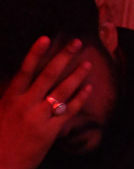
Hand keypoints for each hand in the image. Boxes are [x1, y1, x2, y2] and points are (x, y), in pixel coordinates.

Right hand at [0, 37, 92, 168]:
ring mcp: (39, 117)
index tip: (46, 38)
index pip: (24, 70)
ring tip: (87, 63)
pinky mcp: (50, 131)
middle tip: (77, 43)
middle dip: (63, 57)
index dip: (35, 53)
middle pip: (48, 75)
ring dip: (76, 75)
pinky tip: (88, 88)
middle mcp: (25, 104)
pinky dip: (79, 98)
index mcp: (9, 98)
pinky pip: (69, 110)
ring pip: (62, 90)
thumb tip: (17, 81)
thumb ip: (10, 96)